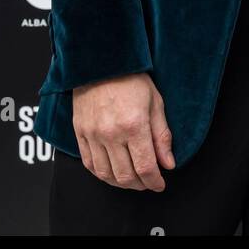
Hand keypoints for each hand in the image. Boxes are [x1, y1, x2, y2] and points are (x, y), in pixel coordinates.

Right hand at [71, 72, 174, 189]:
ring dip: (121, 183)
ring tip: (132, 180)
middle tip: (148, 182)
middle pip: (125, 176)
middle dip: (140, 185)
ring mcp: (93, 135)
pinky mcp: (80, 134)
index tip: (160, 184)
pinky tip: (112, 172)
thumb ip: (162, 136)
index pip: (145, 167)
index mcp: (134, 125)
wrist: (101, 63)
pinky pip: (89, 164)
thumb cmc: (131, 79)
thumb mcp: (156, 103)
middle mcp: (111, 134)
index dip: (154, 181)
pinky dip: (102, 174)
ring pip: (106, 174)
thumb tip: (168, 163)